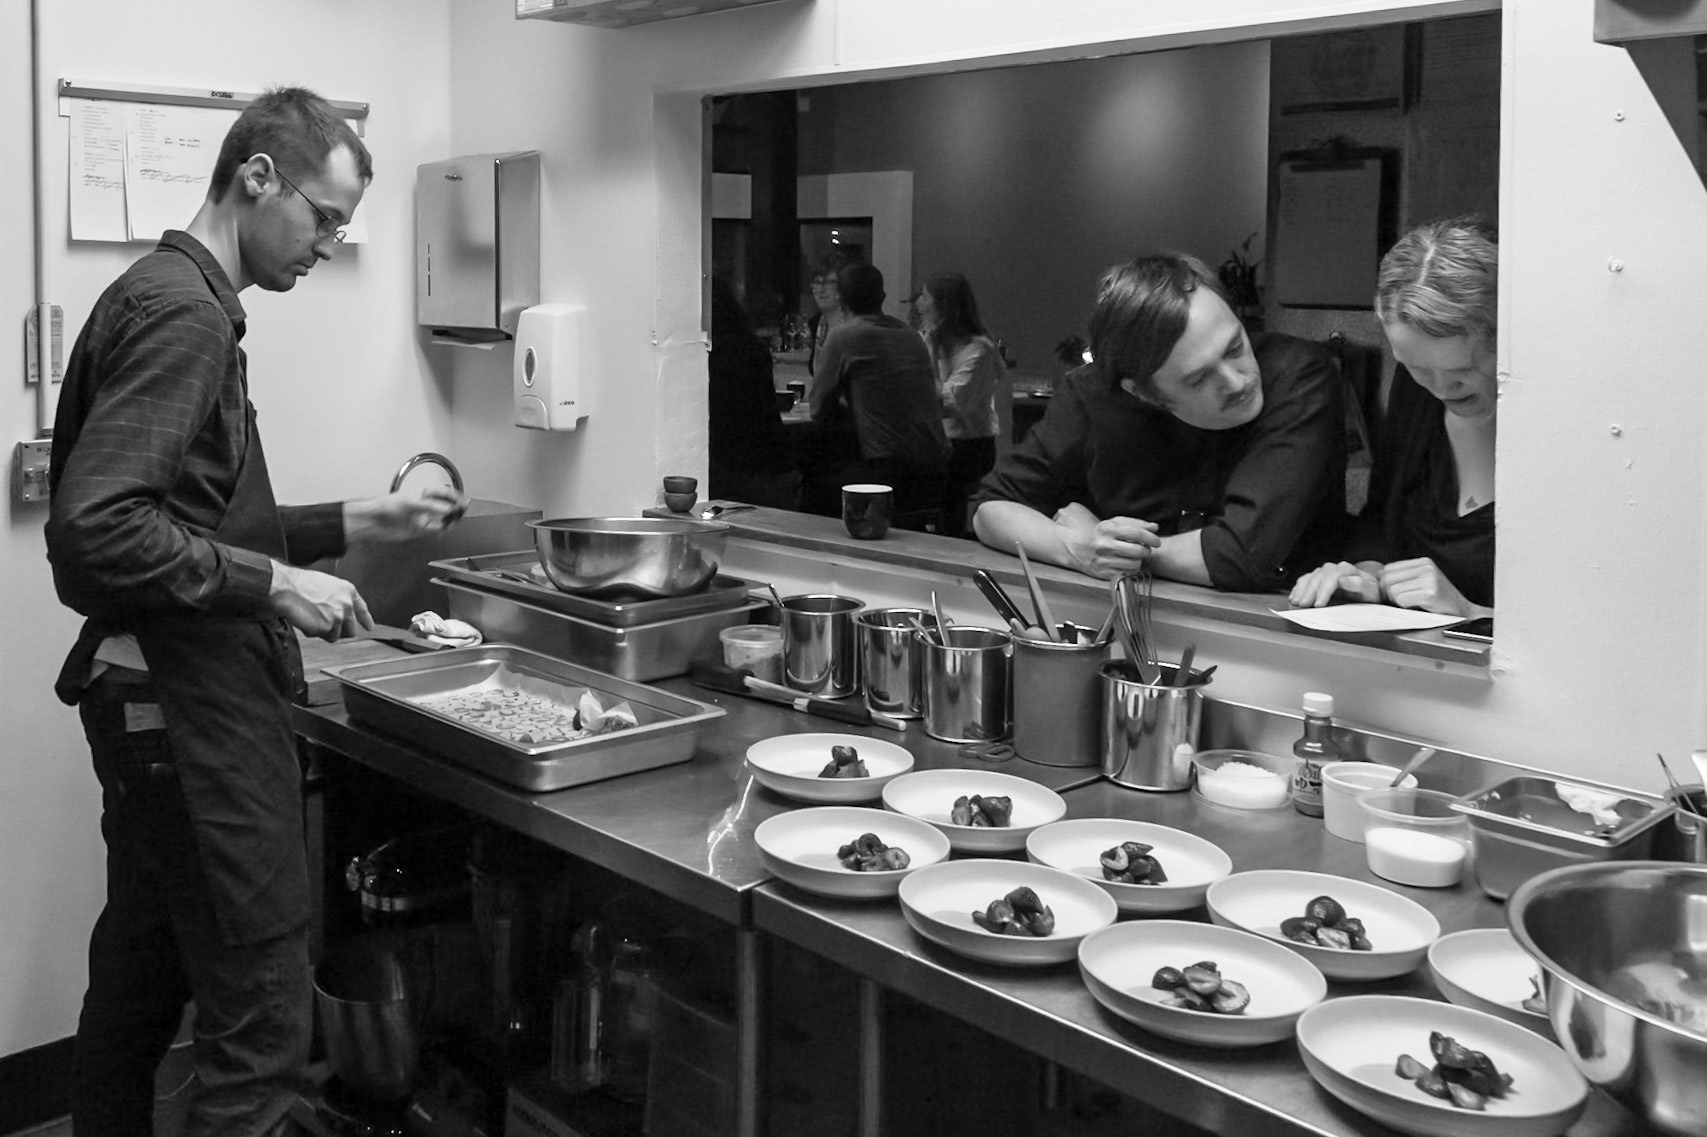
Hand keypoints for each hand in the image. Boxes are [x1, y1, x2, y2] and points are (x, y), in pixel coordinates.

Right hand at [269, 562, 371, 641]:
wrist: (287, 588)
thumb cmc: (301, 584)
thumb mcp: (327, 585)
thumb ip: (338, 599)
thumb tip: (340, 612)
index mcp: (348, 591)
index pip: (362, 609)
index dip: (366, 620)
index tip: (369, 626)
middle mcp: (347, 604)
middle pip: (351, 629)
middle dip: (340, 630)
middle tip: (325, 625)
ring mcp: (338, 617)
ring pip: (336, 635)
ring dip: (324, 631)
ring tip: (312, 618)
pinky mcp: (328, 627)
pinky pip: (323, 637)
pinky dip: (314, 633)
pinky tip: (307, 621)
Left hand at [345, 484, 467, 544]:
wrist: (373, 522)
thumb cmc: (387, 506)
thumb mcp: (410, 503)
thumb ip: (430, 507)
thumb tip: (447, 510)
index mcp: (422, 493)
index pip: (443, 492)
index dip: (454, 496)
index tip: (463, 502)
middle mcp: (424, 505)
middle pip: (445, 506)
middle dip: (454, 510)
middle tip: (460, 514)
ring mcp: (422, 517)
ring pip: (442, 519)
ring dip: (448, 522)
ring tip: (451, 524)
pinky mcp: (419, 529)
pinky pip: (434, 530)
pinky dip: (440, 531)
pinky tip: (442, 531)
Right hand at [1054, 506, 1160, 578]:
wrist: (1079, 548)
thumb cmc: (1103, 534)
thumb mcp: (1115, 524)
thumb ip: (1136, 524)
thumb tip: (1155, 528)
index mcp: (1107, 529)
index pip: (1136, 533)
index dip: (1151, 538)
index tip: (1157, 541)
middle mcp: (1104, 545)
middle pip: (1138, 551)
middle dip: (1146, 550)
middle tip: (1145, 549)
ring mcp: (1103, 561)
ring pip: (1135, 564)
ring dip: (1139, 561)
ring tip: (1133, 556)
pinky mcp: (1103, 574)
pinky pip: (1127, 573)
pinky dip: (1131, 569)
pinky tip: (1126, 563)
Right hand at [1288, 561, 1381, 607]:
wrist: (1368, 590)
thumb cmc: (1370, 593)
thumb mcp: (1371, 591)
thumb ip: (1360, 585)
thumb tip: (1345, 580)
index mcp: (1347, 570)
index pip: (1332, 576)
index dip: (1323, 590)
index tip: (1318, 604)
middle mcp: (1335, 568)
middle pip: (1318, 577)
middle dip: (1309, 592)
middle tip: (1303, 605)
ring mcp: (1325, 572)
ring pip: (1310, 577)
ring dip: (1301, 590)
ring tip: (1296, 602)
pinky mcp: (1319, 577)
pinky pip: (1306, 579)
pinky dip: (1299, 588)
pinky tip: (1295, 596)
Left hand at [1379, 557, 1475, 616]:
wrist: (1463, 613)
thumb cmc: (1440, 601)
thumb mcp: (1422, 582)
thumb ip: (1402, 577)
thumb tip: (1375, 581)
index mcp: (1423, 562)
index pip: (1388, 569)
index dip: (1386, 584)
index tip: (1396, 594)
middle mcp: (1426, 567)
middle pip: (1387, 579)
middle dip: (1389, 594)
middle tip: (1404, 601)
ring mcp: (1428, 579)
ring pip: (1392, 590)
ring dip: (1398, 602)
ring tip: (1413, 603)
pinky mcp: (1429, 592)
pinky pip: (1401, 600)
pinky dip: (1405, 607)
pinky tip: (1418, 606)